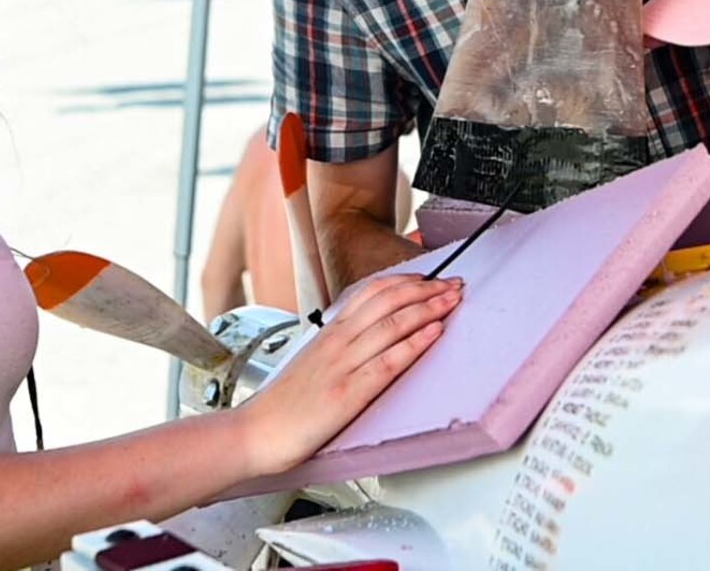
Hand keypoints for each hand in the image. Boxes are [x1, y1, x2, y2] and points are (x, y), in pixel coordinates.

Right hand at [235, 273, 461, 475]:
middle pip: (387, 301)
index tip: (430, 276)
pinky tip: (434, 333)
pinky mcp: (347, 393)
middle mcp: (338, 342)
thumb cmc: (284, 405)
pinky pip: (387, 362)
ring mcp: (343, 365)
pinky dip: (414, 344)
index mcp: (330, 333)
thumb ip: (339, 348)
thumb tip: (366, 338)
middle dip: (425, 288)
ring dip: (427, 308)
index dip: (405, 280)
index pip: (371, 292)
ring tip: (452, 299)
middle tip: (454, 283)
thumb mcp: (312, 363)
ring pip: (392, 324)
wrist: (255, 433)